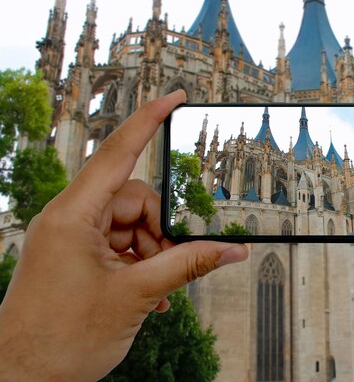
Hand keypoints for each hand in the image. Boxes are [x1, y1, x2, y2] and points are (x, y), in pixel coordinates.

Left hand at [0, 90, 248, 380]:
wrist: (22, 378)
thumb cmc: (59, 339)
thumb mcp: (136, 296)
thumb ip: (189, 265)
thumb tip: (231, 250)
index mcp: (72, 216)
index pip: (118, 153)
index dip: (149, 121)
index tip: (174, 98)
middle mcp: (69, 220)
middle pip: (135, 199)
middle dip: (160, 230)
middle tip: (169, 263)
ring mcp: (71, 239)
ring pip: (131, 225)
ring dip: (152, 253)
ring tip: (154, 289)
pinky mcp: (76, 258)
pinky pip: (120, 246)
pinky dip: (140, 264)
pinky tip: (148, 293)